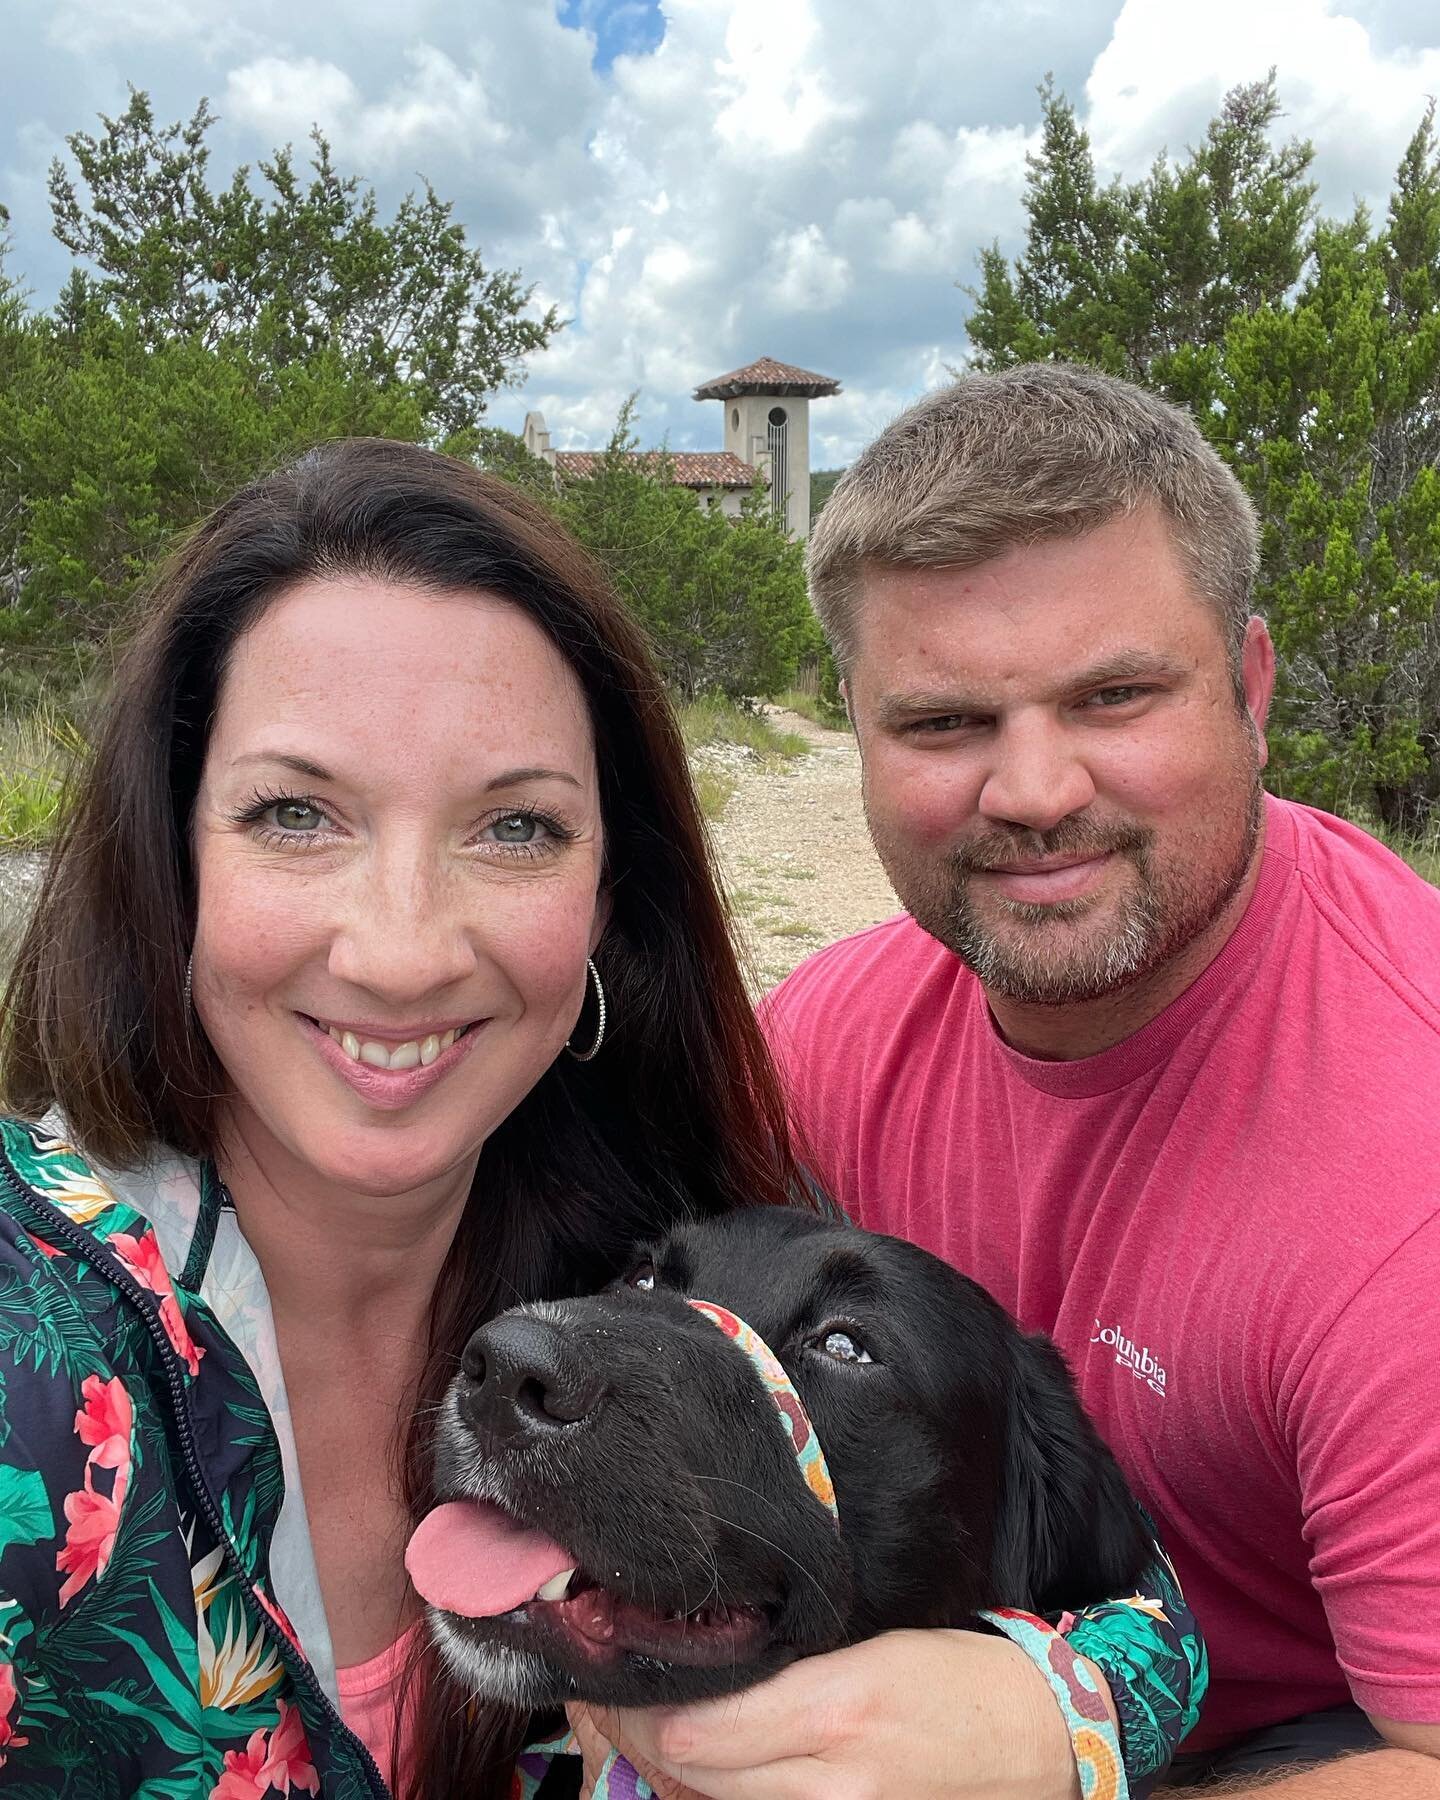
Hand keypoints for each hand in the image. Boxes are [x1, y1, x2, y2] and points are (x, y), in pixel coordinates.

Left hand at [568, 1628, 1092, 1799]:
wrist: (1031, 1741)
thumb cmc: (948, 1677)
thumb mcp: (861, 1646)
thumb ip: (774, 1668)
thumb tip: (683, 1673)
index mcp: (831, 1713)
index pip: (689, 1732)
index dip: (630, 1708)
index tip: (605, 1671)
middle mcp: (827, 1786)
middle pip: (686, 1776)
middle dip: (629, 1736)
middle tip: (604, 1694)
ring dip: (662, 1771)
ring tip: (638, 1724)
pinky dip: (707, 1797)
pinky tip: (696, 1767)